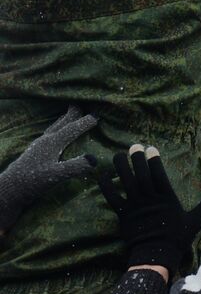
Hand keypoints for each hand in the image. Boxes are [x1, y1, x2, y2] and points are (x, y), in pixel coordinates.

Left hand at [0, 107, 96, 233]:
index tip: (97, 117)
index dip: (85, 123)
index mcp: (52, 143)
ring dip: (63, 120)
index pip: (72, 129)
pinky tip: (55, 136)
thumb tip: (94, 159)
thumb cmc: (32, 181)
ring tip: (69, 115)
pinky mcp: (34, 153)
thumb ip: (75, 167)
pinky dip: (57, 130)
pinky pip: (49, 135)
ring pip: (54, 128)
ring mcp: (38, 146)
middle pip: (61, 123)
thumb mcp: (56, 175)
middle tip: (79, 104)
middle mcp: (45, 140)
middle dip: (71, 114)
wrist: (10, 189)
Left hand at [97, 145, 200, 271]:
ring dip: (121, 168)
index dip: (154, 161)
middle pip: (142, 174)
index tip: (151, 149)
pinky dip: (106, 187)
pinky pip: (113, 198)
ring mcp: (135, 206)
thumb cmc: (176, 238)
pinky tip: (101, 176)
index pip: (159, 174)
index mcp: (166, 198)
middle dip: (138, 159)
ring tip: (118, 155)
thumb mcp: (194, 221)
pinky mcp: (124, 214)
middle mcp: (150, 199)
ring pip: (126, 182)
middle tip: (134, 146)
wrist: (156, 256)